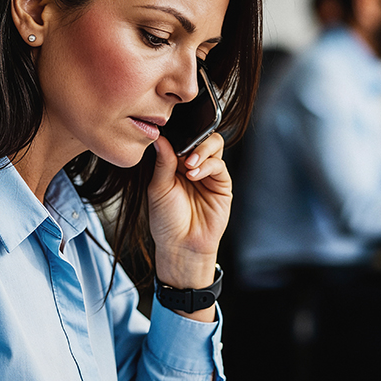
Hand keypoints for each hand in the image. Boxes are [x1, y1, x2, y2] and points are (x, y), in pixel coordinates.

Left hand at [147, 133, 230, 294]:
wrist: (181, 245)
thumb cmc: (167, 221)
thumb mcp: (158, 188)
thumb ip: (162, 161)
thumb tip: (160, 138)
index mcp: (175, 164)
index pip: (182, 139)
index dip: (178, 135)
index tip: (169, 137)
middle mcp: (193, 166)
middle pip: (202, 137)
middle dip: (195, 140)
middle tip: (184, 153)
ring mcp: (209, 174)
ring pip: (214, 145)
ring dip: (201, 151)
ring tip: (189, 166)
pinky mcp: (222, 184)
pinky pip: (220, 165)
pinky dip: (208, 165)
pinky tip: (194, 175)